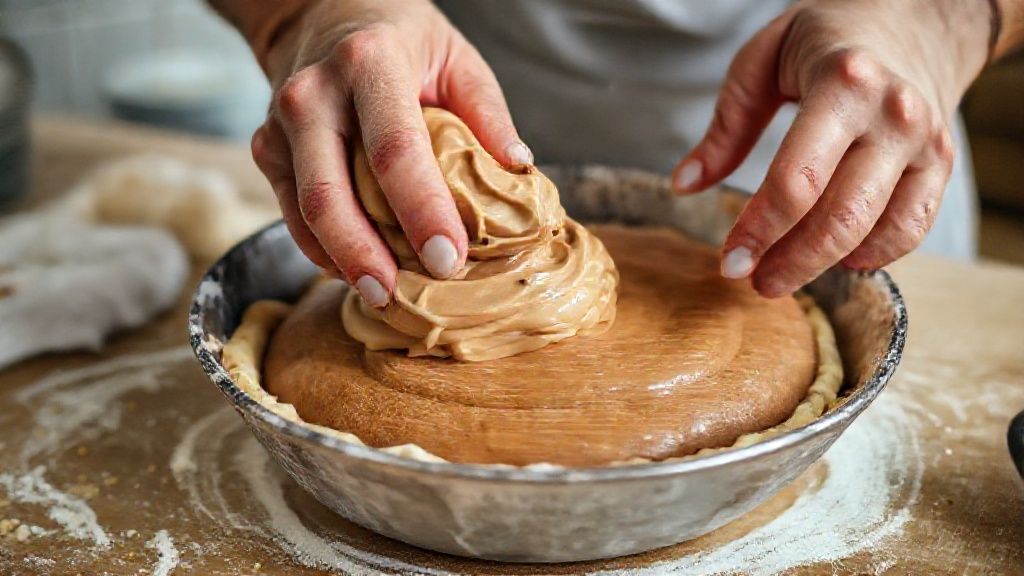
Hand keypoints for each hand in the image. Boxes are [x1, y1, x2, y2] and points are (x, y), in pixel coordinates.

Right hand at [247, 0, 530, 306]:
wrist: (321, 12)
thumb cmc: (400, 38)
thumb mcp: (455, 56)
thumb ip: (487, 112)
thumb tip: (518, 171)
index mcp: (370, 64)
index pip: (396, 151)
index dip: (422, 211)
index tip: (450, 259)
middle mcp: (314, 93)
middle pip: (332, 191)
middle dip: (366, 253)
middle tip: (401, 295)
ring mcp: (281, 123)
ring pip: (304, 209)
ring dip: (342, 260)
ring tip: (381, 295)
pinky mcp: (267, 148)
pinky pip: (291, 212)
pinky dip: (322, 248)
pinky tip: (354, 270)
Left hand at [672, 0, 990, 296]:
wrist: (916, 18)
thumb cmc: (827, 40)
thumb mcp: (763, 60)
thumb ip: (725, 126)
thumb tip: (684, 185)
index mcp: (843, 83)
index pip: (796, 180)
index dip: (759, 230)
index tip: (729, 260)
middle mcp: (892, 115)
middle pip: (839, 217)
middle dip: (789, 261)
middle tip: (752, 281)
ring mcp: (924, 142)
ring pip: (875, 230)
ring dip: (823, 266)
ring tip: (782, 275)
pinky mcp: (941, 164)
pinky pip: (913, 228)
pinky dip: (874, 255)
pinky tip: (837, 260)